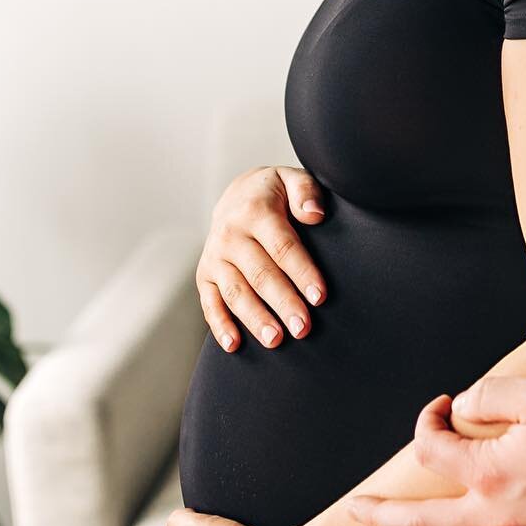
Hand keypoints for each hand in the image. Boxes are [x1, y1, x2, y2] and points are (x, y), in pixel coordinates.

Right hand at [195, 164, 329, 353]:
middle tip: (303, 328)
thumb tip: (315, 214)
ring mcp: (215, 257)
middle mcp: (230, 235)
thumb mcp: (292, 179)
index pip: (282, 247)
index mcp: (255, 211)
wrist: (238, 194)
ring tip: (276, 340)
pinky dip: (220, 325)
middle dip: (283, 303)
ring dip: (255, 319)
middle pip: (260, 275)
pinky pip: (210, 303)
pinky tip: (234, 345)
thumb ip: (306, 191)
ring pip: (236, 293)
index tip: (320, 296)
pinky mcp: (205, 275)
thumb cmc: (276, 193)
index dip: (302, 272)